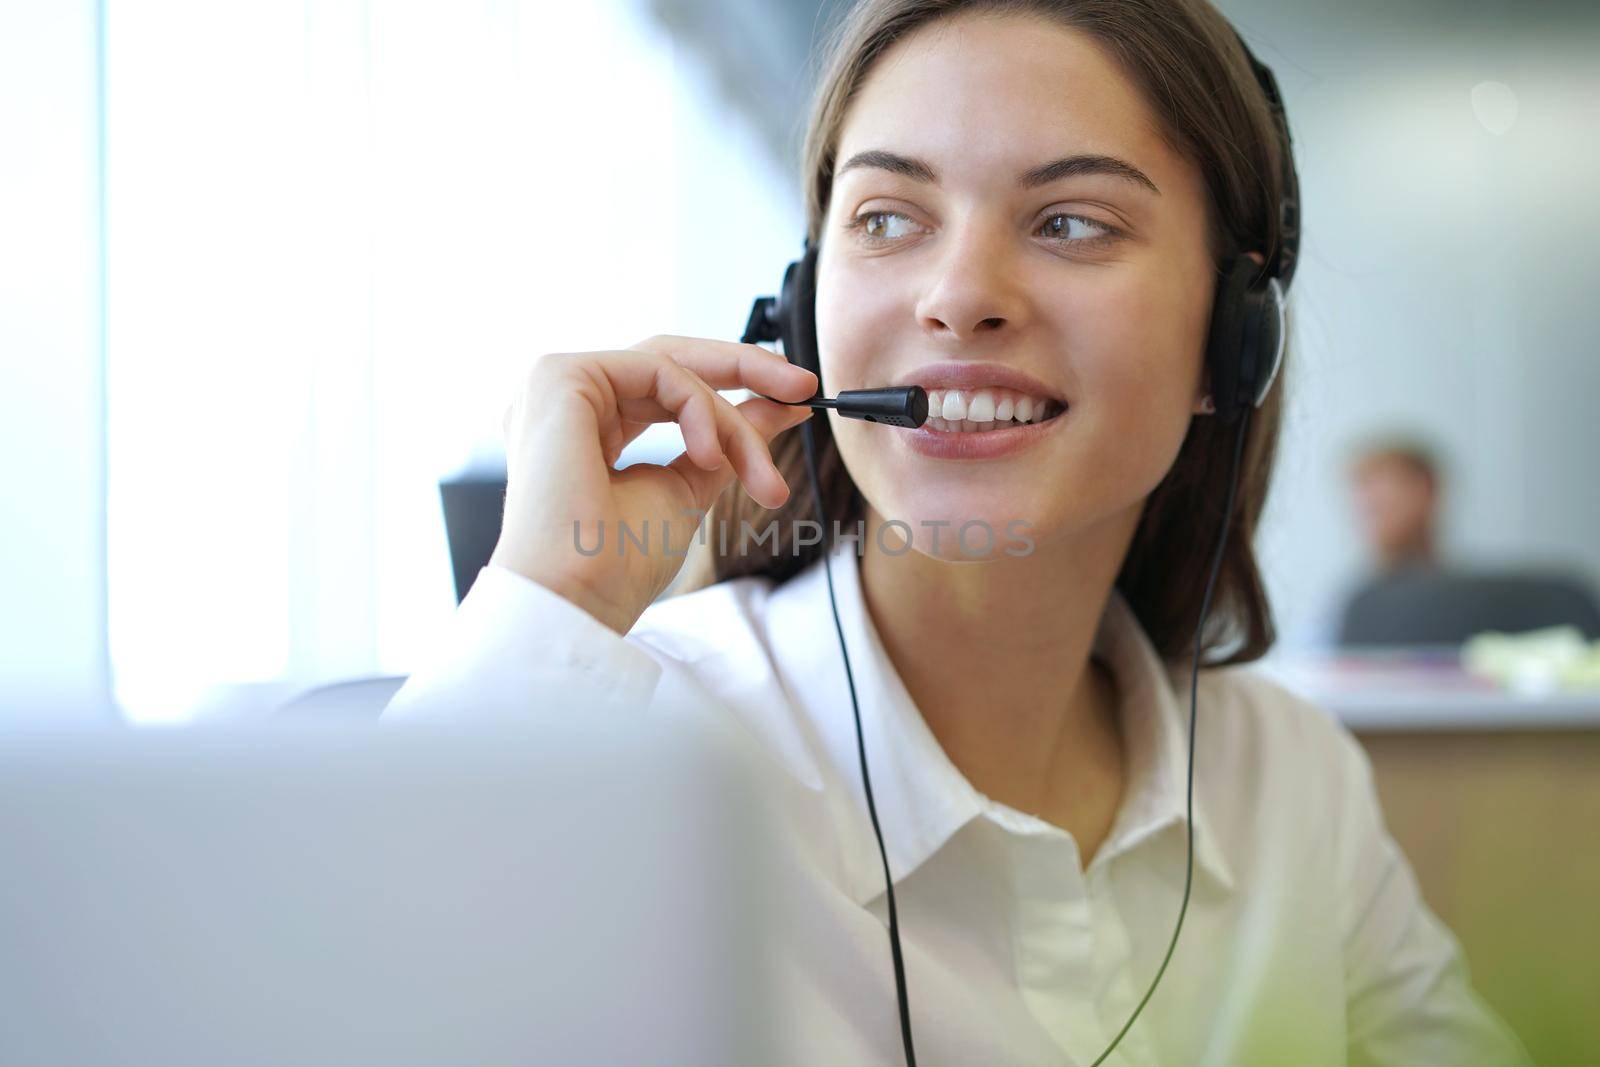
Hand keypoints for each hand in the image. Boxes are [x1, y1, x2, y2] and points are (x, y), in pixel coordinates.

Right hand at [489, 335, 817, 634]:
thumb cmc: (619, 564)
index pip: (665, 386)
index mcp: (587, 428)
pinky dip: (700, 409)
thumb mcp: (693, 485)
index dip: (732, 388)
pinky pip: (659, 370)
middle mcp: (568, 401)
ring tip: (758, 474)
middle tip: (803, 387)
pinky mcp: (560, 376)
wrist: (579, 598)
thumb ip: (729, 439)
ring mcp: (558, 386)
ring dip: (728, 416)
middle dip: (745, 368)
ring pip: (672, 368)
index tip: (795, 404)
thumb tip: (780, 406)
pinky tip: (712, 458)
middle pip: (669, 359)